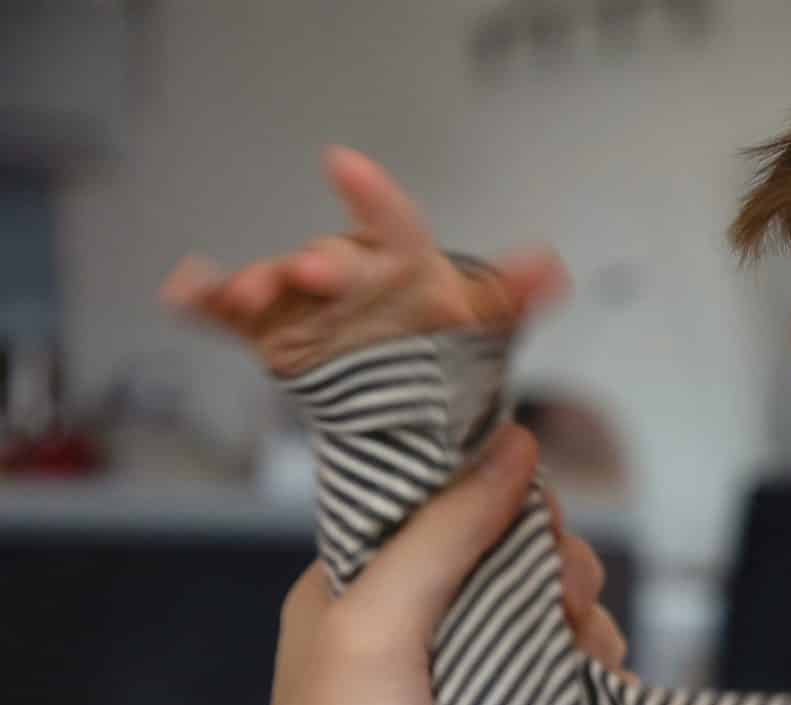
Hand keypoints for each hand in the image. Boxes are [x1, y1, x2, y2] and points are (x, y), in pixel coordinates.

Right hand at [160, 146, 565, 375]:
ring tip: (250, 296)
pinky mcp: (271, 332)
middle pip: (327, 260)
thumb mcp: (483, 322)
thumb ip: (512, 295)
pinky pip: (227, 314)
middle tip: (313, 273)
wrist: (408, 399)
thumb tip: (551, 267)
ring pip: (274, 284)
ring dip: (256, 284)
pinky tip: (182, 293)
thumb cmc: (442, 343)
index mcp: (398, 264)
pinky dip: (202, 301)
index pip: (390, 225)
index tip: (342, 162)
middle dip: (318, 264)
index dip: (370, 195)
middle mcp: (347, 275)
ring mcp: (304, 302)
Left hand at [211, 425, 630, 704]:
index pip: (452, 502)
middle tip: (559, 606)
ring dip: (585, 633)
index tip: (534, 526)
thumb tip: (518, 440)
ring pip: (565, 620)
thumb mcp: (373, 628)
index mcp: (366, 586)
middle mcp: (422, 629)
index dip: (505, 499)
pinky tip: (593, 703)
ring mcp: (475, 688)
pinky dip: (599, 685)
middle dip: (558, 571)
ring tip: (574, 669)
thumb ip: (445, 533)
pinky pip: (583, 685)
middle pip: (524, 558)